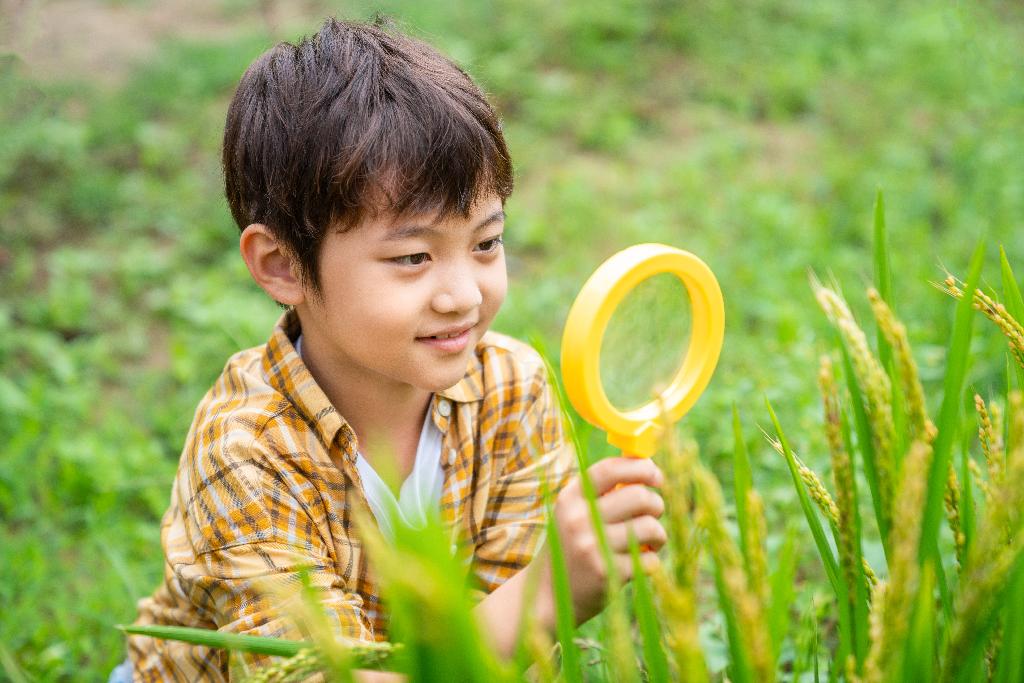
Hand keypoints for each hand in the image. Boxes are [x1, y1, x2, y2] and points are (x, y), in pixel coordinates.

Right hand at [543, 456, 666, 624]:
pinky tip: (638, 564)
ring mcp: (593, 546)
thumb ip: (602, 494)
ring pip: (650, 527)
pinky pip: (650, 559)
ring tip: (651, 542)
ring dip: (659, 534)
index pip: (610, 469)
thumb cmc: (570, 548)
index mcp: (570, 498)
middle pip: (639, 496)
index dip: (640, 468)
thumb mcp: (573, 514)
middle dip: (657, 504)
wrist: (547, 597)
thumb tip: (646, 468)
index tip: (656, 475)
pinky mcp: (607, 573)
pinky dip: (651, 561)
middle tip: (654, 514)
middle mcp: (579, 519)